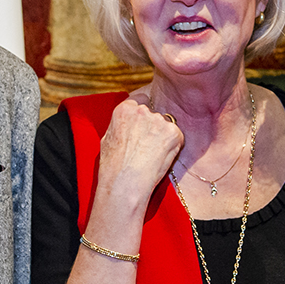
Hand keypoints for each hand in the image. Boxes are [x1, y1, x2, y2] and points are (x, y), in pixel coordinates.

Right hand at [93, 94, 183, 209]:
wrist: (124, 183)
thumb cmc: (112, 167)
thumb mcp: (108, 139)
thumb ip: (120, 125)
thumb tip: (125, 124)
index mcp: (124, 109)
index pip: (140, 101)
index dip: (142, 116)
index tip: (142, 126)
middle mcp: (142, 110)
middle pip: (153, 114)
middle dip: (152, 127)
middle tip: (146, 147)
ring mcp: (159, 120)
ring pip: (165, 125)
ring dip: (162, 137)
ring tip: (152, 156)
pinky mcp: (173, 132)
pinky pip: (176, 136)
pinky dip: (173, 146)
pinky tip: (160, 158)